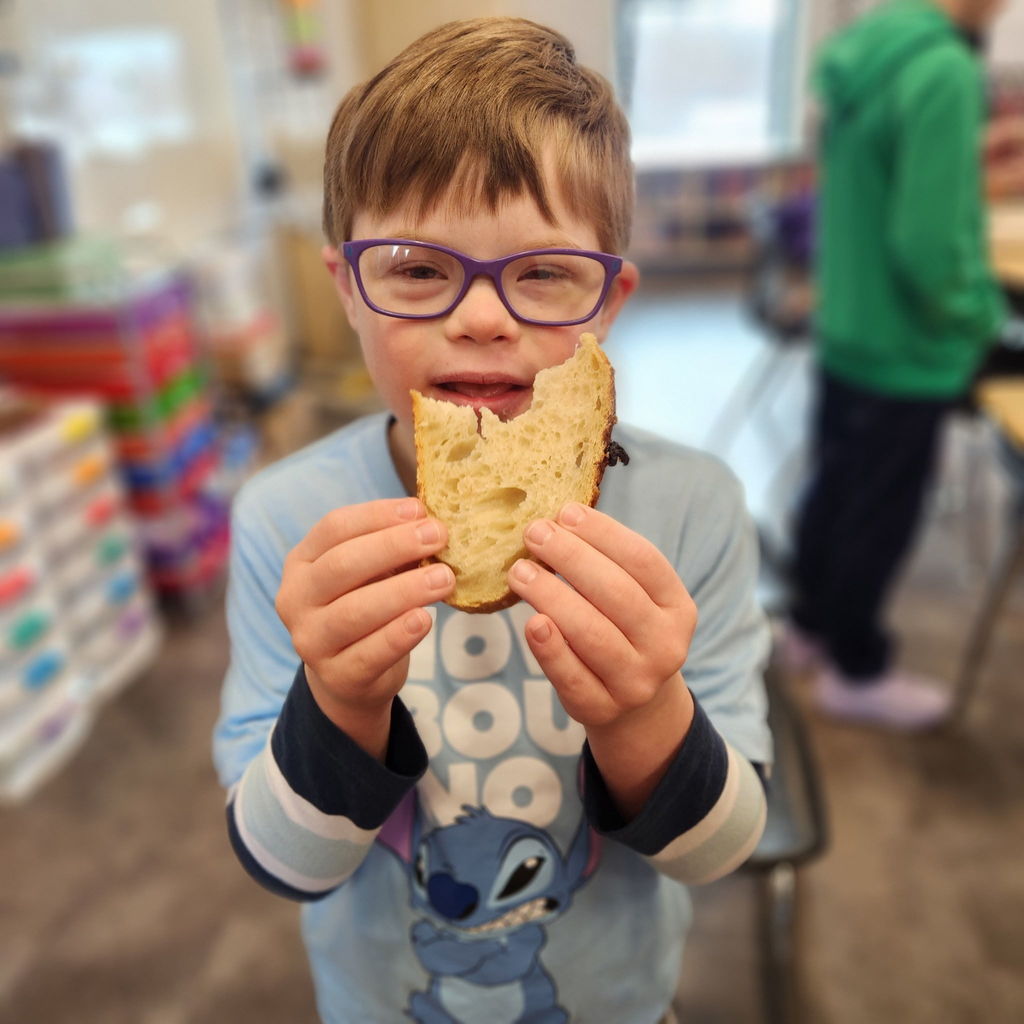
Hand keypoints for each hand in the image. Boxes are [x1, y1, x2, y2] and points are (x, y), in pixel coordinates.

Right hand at [275, 498, 453, 751]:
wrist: (348, 678)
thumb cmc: (364, 608)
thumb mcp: (368, 574)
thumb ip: (389, 550)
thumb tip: (430, 522)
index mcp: (302, 562)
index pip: (334, 527)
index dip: (377, 515)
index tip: (419, 509)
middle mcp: (296, 599)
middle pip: (342, 564)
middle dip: (394, 547)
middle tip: (438, 537)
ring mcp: (311, 641)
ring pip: (355, 611)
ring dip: (404, 591)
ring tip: (444, 579)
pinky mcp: (336, 677)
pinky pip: (369, 654)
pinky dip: (398, 635)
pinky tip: (425, 619)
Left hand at [506, 502, 696, 729]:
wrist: (635, 706)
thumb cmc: (624, 632)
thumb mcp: (635, 599)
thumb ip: (607, 565)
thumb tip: (556, 521)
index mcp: (678, 607)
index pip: (643, 560)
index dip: (603, 533)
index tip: (565, 512)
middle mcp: (666, 645)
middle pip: (616, 593)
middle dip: (571, 557)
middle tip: (535, 533)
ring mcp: (637, 681)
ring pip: (592, 633)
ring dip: (551, 596)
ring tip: (520, 571)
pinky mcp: (603, 708)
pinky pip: (573, 676)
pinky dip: (550, 649)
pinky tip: (531, 622)